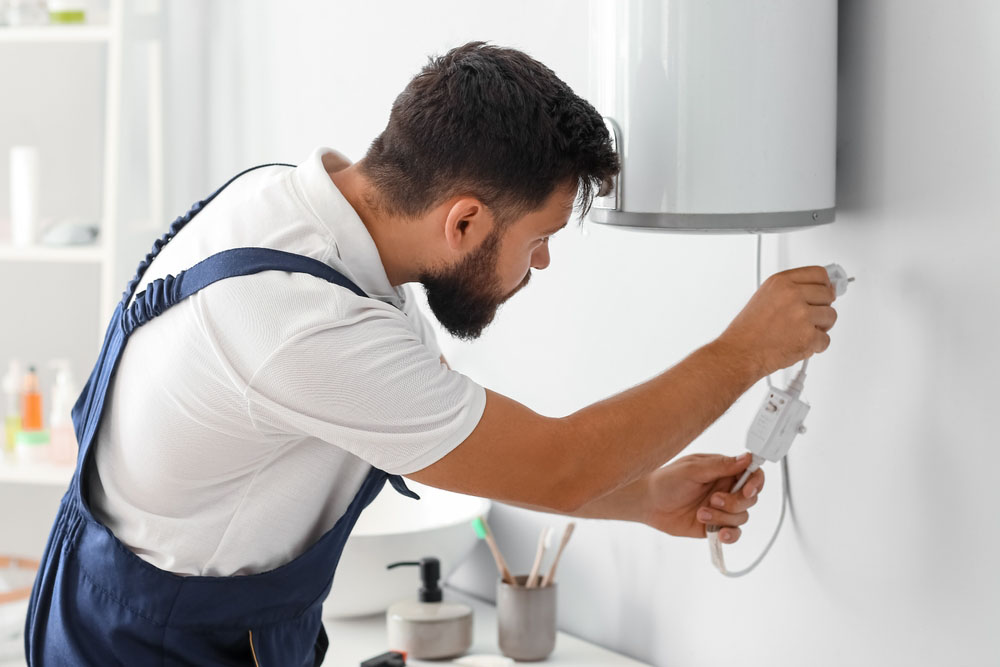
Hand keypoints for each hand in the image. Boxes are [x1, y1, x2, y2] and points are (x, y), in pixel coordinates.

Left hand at [640, 453, 764, 543]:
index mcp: (723, 471)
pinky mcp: (715, 526)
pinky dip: (731, 535)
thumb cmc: (666, 481)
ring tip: (701, 513)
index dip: (756, 482)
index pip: (752, 473)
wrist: (648, 503)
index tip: (747, 490)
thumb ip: (720, 465)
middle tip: (713, 499)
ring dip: (723, 517)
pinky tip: (720, 534)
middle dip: (735, 502)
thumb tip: (746, 457)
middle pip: (750, 498)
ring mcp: (721, 509)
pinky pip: (734, 533)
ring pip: (742, 516)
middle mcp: (725, 489)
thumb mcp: (692, 469)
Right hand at [717, 266, 837, 376]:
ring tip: (801, 332)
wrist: (740, 353)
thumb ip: (790, 290)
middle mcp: (792, 295)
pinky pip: (826, 340)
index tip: (826, 290)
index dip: (825, 284)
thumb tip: (817, 290)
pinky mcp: (808, 336)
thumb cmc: (748, 330)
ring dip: (821, 327)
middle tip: (809, 317)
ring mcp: (802, 315)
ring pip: (831, 317)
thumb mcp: (765, 297)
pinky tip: (798, 344)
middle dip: (822, 307)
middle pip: (828, 295)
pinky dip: (815, 346)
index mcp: (781, 282)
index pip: (819, 274)